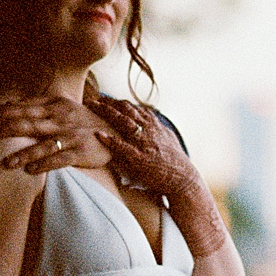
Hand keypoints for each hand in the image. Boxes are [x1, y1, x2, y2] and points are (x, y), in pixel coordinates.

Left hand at [0, 95, 116, 173]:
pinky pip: (60, 159)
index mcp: (56, 105)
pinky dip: (45, 164)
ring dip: (24, 154)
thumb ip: (39, 105)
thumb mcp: (64, 106)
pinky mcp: (81, 152)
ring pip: (43, 145)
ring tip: (7, 163)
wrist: (117, 132)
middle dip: (7, 130)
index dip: (6, 112)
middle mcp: (62, 119)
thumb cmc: (83, 121)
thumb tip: (8, 105)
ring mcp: (72, 136)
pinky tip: (31, 170)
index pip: (26, 107)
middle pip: (30, 124)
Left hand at [90, 97, 229, 257]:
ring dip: (106, 113)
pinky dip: (110, 139)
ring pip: (123, 122)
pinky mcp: (140, 158)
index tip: (103, 98)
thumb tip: (150, 117)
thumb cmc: (175, 160)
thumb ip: (157, 126)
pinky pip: (123, 146)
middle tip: (91, 99)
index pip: (133, 108)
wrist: (183, 178)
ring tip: (92, 107)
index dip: (117, 102)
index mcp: (154, 125)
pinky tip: (98, 134)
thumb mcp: (168, 137)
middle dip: (108, 103)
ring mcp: (144, 143)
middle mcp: (149, 130)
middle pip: (125, 110)